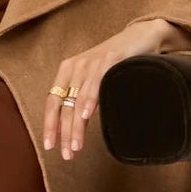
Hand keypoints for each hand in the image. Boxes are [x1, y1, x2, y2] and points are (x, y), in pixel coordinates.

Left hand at [43, 18, 190, 160]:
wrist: (141, 36)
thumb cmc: (117, 63)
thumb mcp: (95, 80)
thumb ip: (82, 97)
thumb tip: (73, 125)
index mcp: (67, 71)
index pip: (52, 101)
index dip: (49, 125)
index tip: (49, 147)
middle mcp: (75, 65)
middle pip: (63, 104)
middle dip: (63, 132)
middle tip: (67, 155)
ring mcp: (92, 61)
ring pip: (77, 98)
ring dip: (76, 125)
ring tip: (76, 146)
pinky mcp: (110, 58)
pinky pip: (96, 82)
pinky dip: (90, 99)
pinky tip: (86, 115)